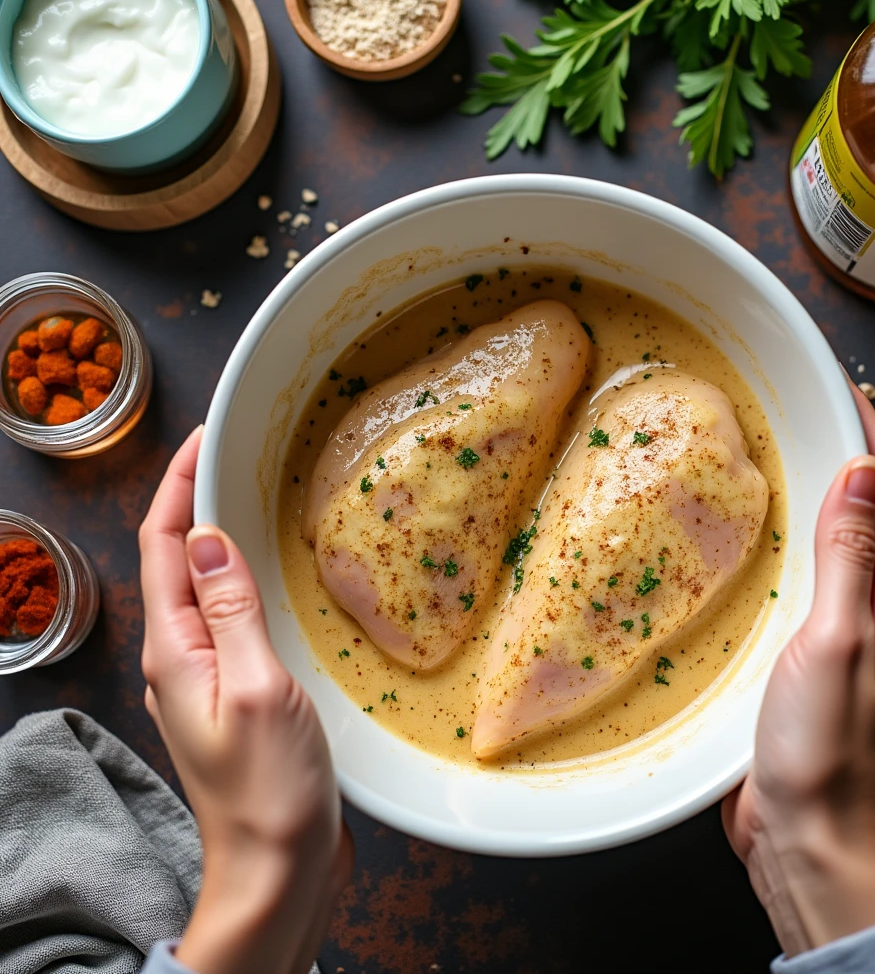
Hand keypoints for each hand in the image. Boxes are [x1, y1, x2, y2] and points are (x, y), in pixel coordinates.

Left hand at [139, 427, 351, 973]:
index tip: (203, 439)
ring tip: (249, 497)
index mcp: (176, 651)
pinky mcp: (234, 691)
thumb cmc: (270, 788)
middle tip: (231, 455)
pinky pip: (227, 616)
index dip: (177, 487)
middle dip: (192, 500)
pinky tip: (268, 572)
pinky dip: (240, 578)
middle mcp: (181, 658)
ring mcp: (206, 677)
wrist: (278, 867)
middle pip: (175, 561)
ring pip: (202, 587)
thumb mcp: (256, 689)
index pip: (163, 548)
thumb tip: (205, 540)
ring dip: (216, 537)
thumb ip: (230, 612)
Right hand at [722, 387, 874, 956]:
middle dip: (841, 447)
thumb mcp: (836, 638)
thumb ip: (848, 554)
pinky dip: (785, 534)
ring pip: (834, 535)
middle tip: (789, 406)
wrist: (807, 830)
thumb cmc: (824, 744)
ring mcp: (845, 624)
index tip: (833, 382)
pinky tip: (750, 531)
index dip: (868, 428)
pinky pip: (805, 571)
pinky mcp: (809, 646)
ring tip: (766, 451)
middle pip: (868, 503)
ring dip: (811, 488)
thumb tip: (861, 470)